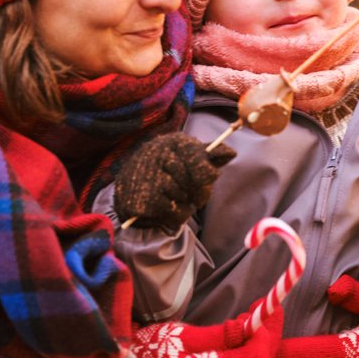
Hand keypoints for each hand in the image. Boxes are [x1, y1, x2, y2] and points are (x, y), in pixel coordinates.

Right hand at [114, 133, 235, 229]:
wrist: (127, 188)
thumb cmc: (162, 170)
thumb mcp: (184, 157)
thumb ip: (208, 156)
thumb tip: (231, 153)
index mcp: (173, 142)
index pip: (201, 159)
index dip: (207, 173)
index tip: (207, 177)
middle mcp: (159, 155)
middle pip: (197, 181)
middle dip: (198, 191)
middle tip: (189, 192)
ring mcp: (150, 177)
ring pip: (186, 197)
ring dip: (186, 204)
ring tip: (174, 198)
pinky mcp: (145, 200)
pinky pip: (176, 213)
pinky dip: (176, 216)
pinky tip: (166, 208)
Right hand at [133, 307, 282, 357]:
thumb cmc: (148, 352)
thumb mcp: (181, 336)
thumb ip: (220, 335)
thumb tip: (249, 326)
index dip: (266, 332)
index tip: (264, 306)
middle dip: (269, 334)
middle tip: (268, 305)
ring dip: (261, 340)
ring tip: (256, 312)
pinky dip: (249, 347)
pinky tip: (244, 329)